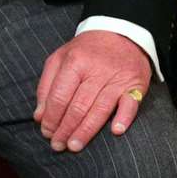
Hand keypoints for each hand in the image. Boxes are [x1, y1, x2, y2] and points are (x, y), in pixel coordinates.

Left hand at [34, 30, 151, 152]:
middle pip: (78, 105)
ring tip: (74, 146)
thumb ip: (46, 85)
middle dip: (65, 128)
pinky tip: (115, 131)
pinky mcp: (136, 85)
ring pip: (100, 109)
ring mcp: (117, 79)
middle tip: (57, 146)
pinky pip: (131, 104)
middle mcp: (96, 71)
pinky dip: (124, 117)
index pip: (60, 95)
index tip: (46, 132)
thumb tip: (39, 115)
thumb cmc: (85, 50)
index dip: (52, 117)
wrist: (120, 32)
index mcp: (74, 62)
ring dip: (87, 130)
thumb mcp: (59, 58)